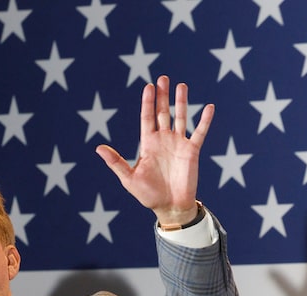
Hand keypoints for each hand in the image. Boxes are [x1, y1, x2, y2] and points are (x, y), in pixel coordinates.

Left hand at [96, 75, 214, 226]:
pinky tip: (208, 107)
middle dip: (163, 96)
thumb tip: (98, 147)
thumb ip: (116, 162)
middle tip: (163, 78)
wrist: (170, 207)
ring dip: (181, 102)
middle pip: (163, 112)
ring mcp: (178, 144)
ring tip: (182, 85)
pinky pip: (199, 132)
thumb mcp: (129, 178)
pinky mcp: (192, 151)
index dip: (148, 102)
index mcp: (148, 144)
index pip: (147, 117)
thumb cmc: (148, 195)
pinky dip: (204, 120)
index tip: (149, 86)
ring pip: (181, 117)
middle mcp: (163, 140)